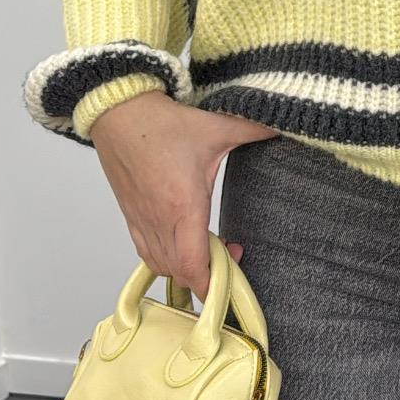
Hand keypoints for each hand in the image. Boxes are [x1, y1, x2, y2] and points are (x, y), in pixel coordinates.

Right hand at [89, 93, 279, 301]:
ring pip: (161, 265)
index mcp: (183, 206)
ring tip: (207, 250)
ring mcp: (141, 220)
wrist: (118, 112)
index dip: (211, 285)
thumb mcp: (215, 126)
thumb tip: (281, 128)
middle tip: (230, 256)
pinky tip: (180, 245)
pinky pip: (145, 252)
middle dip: (206, 276)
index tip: (230, 287)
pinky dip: (163, 259)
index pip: (193, 265)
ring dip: (185, 268)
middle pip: (180, 272)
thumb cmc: (161, 123)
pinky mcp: (130, 215)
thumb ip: (253, 130)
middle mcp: (159, 220)